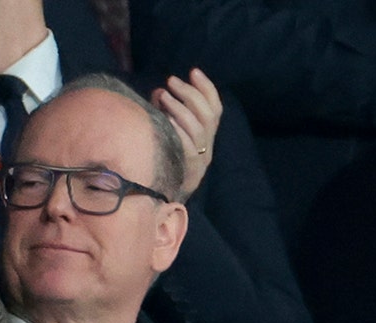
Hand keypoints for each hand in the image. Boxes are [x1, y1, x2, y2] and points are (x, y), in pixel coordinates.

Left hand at [152, 68, 222, 198]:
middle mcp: (207, 146)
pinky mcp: (188, 169)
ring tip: (163, 95)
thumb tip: (159, 91)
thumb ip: (166, 112)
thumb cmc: (165, 159)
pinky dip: (178, 129)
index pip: (215, 108)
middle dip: (190, 93)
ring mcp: (200, 158)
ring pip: (197, 127)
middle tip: (171, 81)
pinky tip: (166, 118)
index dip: (207, 88)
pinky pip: (187, 146)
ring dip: (180, 107)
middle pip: (207, 115)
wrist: (165, 197)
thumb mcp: (169, 132)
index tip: (194, 71)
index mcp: (207, 137)